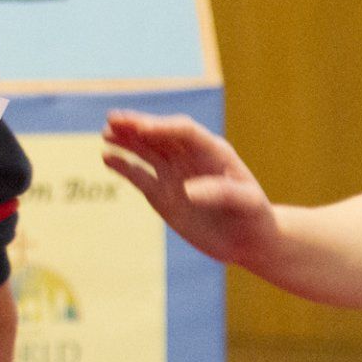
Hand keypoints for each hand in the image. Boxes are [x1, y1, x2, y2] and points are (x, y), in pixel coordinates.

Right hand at [101, 110, 278, 266]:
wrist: (249, 241)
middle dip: (136, 126)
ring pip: (145, 150)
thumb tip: (189, 190)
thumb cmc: (254, 218)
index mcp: (212, 151)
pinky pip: (139, 175)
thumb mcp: (247, 204)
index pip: (184, 131)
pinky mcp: (162, 194)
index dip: (163, 127)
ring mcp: (174, 174)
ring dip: (126, 140)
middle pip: (159, 135)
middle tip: (113, 119)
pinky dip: (123, 166)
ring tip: (106, 132)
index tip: (142, 128)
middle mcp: (189, 157)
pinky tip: (107, 158)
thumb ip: (222, 193)